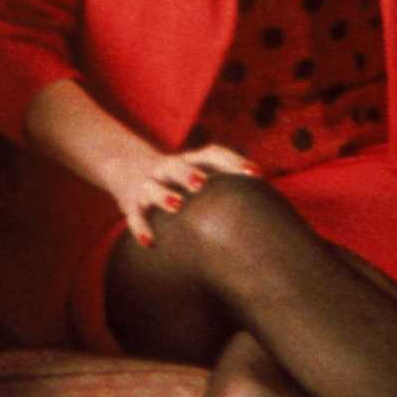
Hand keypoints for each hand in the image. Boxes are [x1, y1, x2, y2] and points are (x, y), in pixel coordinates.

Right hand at [106, 143, 258, 249]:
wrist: (125, 166)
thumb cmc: (177, 180)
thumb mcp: (196, 174)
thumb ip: (224, 187)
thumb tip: (271, 210)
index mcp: (188, 160)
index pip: (212, 154)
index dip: (233, 161)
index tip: (255, 174)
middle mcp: (166, 168)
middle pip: (176, 165)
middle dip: (188, 173)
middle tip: (202, 183)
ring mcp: (146, 184)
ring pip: (152, 187)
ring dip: (163, 194)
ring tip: (176, 205)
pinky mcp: (130, 203)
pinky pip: (134, 216)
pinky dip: (140, 228)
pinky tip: (150, 243)